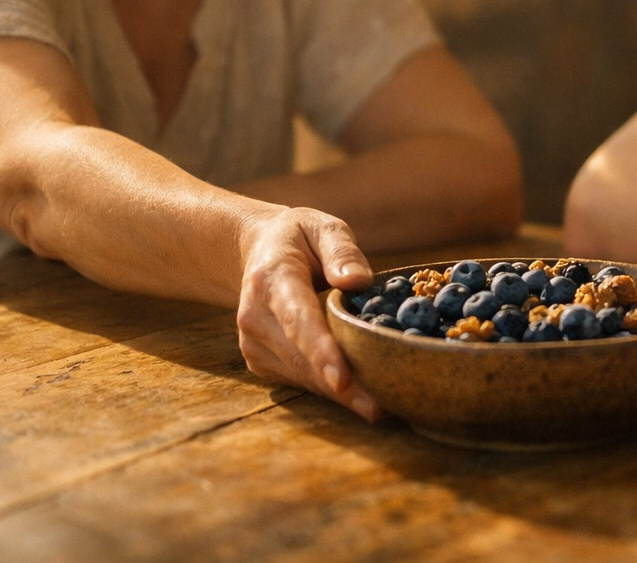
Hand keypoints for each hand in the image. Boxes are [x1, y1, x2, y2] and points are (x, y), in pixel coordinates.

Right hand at [233, 206, 380, 420]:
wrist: (258, 251)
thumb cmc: (300, 238)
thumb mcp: (323, 227)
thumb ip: (341, 250)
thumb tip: (358, 281)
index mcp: (272, 279)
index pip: (298, 320)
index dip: (321, 352)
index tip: (343, 380)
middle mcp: (255, 316)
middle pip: (302, 359)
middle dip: (343, 388)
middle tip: (383, 408)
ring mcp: (253, 342)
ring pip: (301, 376)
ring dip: (339, 395)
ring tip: (379, 407)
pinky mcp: (259, 360)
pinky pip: (299, 379)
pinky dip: (328, 388)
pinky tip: (358, 393)